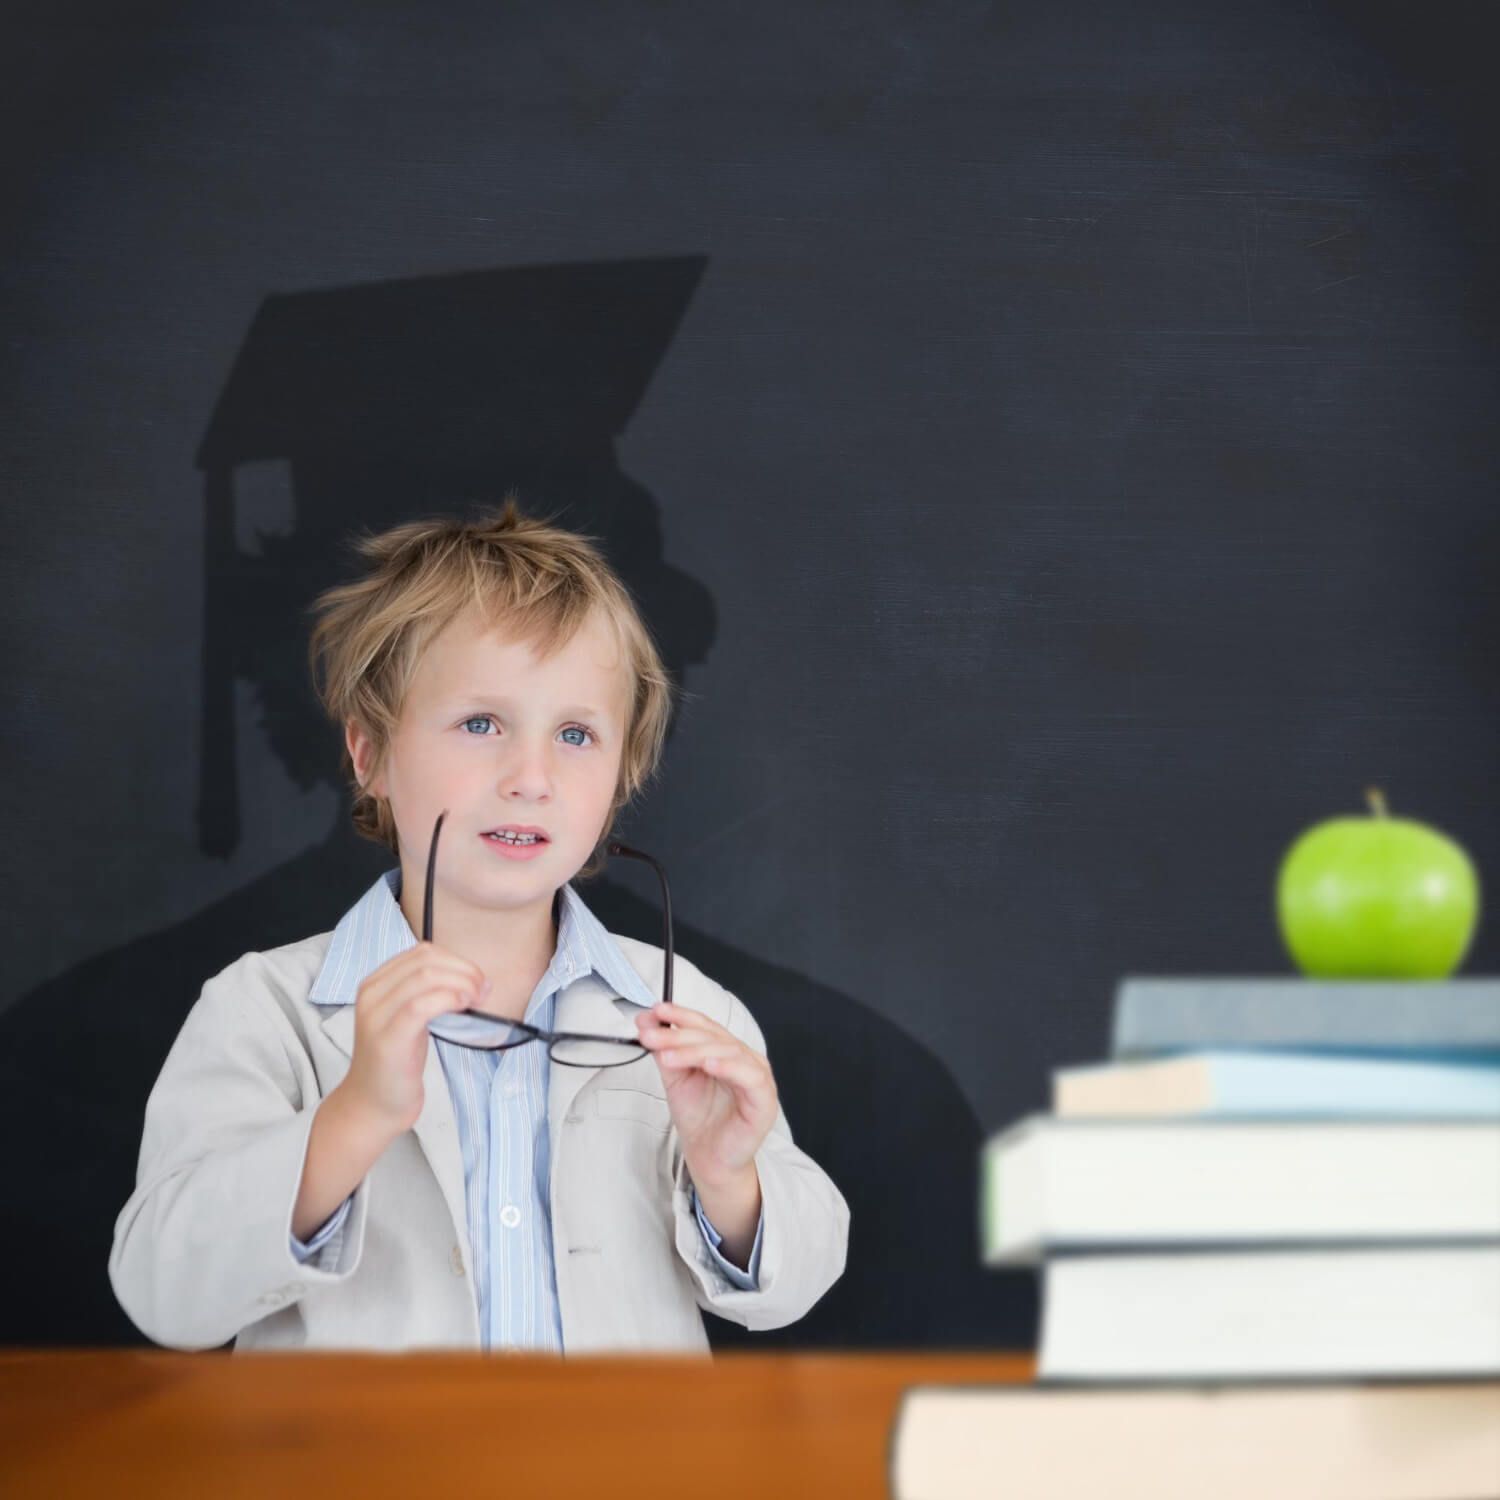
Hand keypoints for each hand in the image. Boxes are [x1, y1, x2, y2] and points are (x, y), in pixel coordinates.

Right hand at [339, 941, 486, 1137]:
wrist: (374, 1103)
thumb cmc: (397, 1059)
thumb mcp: (409, 1016)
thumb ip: (427, 992)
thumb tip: (470, 976)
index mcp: (376, 983)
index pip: (422, 952)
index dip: (457, 960)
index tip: (477, 979)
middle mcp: (371, 993)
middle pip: (426, 961)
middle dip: (463, 970)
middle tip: (483, 990)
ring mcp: (376, 1015)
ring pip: (425, 977)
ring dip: (461, 983)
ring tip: (477, 1000)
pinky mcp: (388, 1038)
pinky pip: (421, 1005)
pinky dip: (449, 999)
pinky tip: (463, 1008)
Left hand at [633, 1002, 777, 1187]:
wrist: (709, 1158)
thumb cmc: (699, 1118)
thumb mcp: (676, 1078)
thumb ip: (664, 1049)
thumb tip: (646, 1021)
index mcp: (727, 1050)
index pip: (705, 1025)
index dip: (682, 1015)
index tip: (656, 1011)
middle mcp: (744, 1059)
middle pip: (713, 1037)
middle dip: (679, 1034)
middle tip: (651, 1036)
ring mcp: (758, 1078)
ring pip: (728, 1053)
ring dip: (695, 1051)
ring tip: (668, 1055)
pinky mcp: (764, 1100)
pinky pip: (750, 1078)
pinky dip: (729, 1067)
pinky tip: (709, 1064)